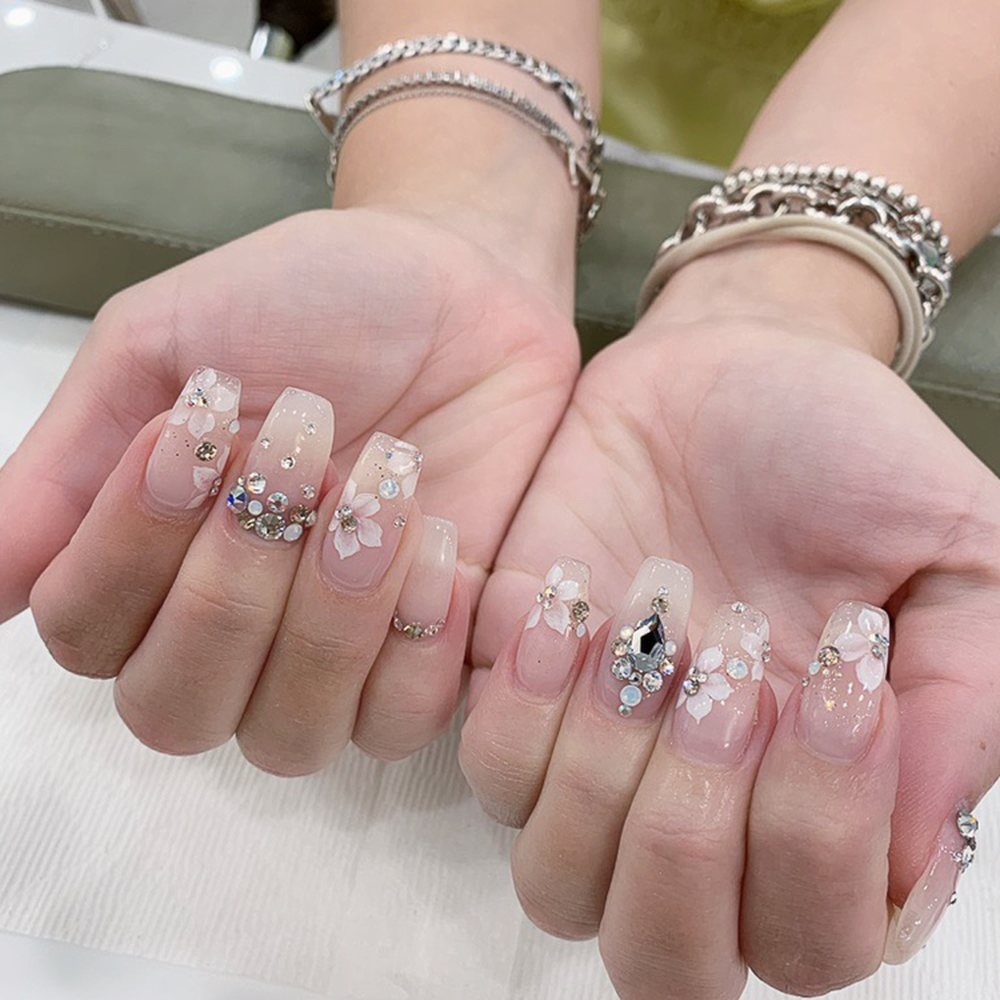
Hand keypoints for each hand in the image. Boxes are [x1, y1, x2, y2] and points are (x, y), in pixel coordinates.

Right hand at [0, 206, 578, 772]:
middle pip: (175, 711)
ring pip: (287, 737)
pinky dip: (414, 639)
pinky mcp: (426, 663)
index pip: (86, 632)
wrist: (459, 290)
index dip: (130, 548)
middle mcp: (230, 639)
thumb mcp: (163, 346)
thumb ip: (67, 462)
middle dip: (231, 586)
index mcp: (148, 565)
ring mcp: (330, 666)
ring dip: (327, 616)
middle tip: (301, 454)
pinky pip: (399, 722)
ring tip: (380, 485)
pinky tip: (436, 540)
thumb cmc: (305, 306)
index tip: (196, 428)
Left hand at [461, 243, 999, 997]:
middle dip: (693, 836)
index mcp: (823, 801)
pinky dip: (525, 705)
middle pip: (663, 958)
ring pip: (558, 882)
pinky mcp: (517, 693)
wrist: (730, 372)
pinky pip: (488, 767)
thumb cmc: (847, 455)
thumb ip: (970, 694)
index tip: (840, 684)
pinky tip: (571, 597)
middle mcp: (706, 807)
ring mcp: (599, 759)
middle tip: (733, 674)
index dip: (818, 846)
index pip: (812, 942)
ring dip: (603, 766)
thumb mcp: (957, 549)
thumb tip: (918, 841)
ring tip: (654, 622)